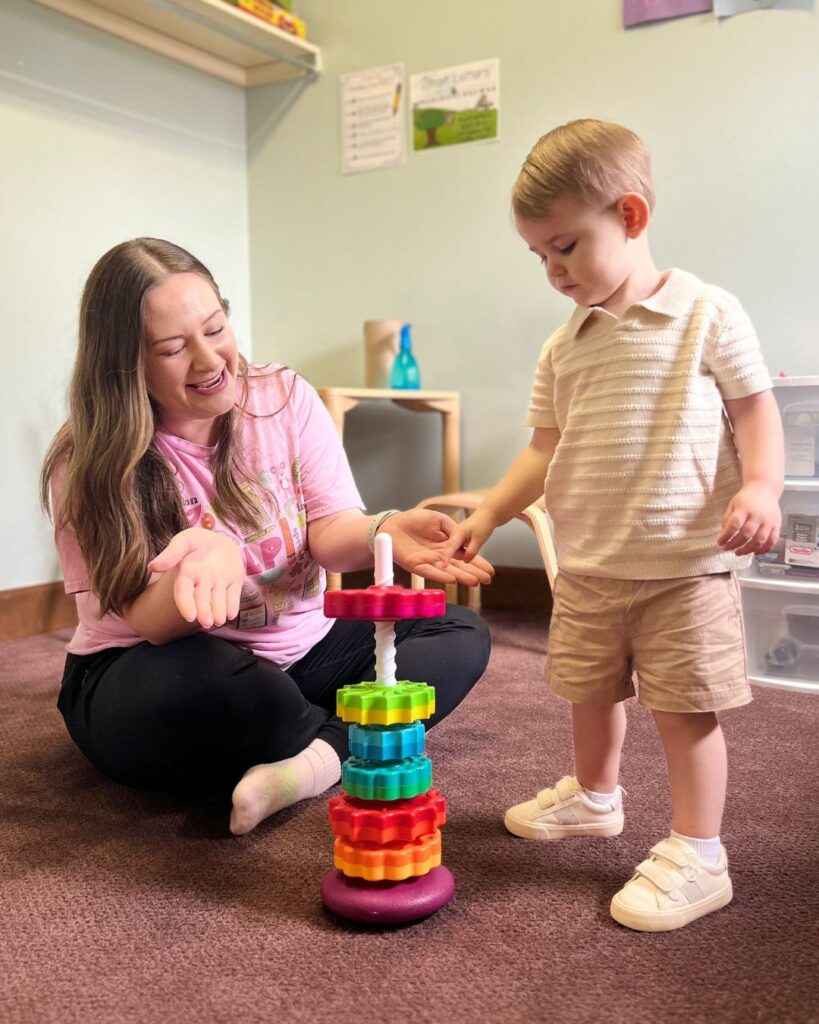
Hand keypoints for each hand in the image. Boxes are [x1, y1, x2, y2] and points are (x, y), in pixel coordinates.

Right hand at [148, 527, 243, 628]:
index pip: (183, 593)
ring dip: (218, 612)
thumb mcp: (185, 541)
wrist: (220, 540)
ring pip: (218, 601)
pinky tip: (231, 614)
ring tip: (219, 620)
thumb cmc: (198, 542)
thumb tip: (152, 567)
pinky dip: (233, 605)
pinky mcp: (234, 584)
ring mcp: (218, 585)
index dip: (186, 605)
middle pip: (201, 601)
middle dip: (204, 612)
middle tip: (207, 622)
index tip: (190, 617)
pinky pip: (233, 596)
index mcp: (187, 575)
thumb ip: (171, 553)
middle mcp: (202, 583)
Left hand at [380, 510, 494, 586]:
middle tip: (486, 580)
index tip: (489, 571)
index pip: (465, 556)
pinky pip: (430, 572)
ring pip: (447, 571)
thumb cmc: (413, 519)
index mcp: (446, 545)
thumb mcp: (438, 519)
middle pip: (459, 567)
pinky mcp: (415, 565)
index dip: (477, 563)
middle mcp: (439, 556)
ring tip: (475, 582)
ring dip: (461, 577)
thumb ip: (452, 529)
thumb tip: (464, 540)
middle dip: (473, 573)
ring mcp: (427, 561)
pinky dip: (441, 575)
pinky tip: (452, 580)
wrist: (392, 523)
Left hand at [717, 482, 780, 555]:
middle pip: (746, 534)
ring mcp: (769, 521)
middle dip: (735, 544)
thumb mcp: (733, 504)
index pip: (734, 525)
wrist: (765, 488)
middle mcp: (758, 515)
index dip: (726, 536)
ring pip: (759, 540)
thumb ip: (727, 518)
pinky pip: (772, 540)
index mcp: (745, 508)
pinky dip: (764, 549)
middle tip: (726, 549)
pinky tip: (755, 552)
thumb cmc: (747, 497)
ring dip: (747, 549)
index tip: (720, 542)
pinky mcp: (777, 525)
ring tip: (738, 552)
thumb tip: (724, 533)